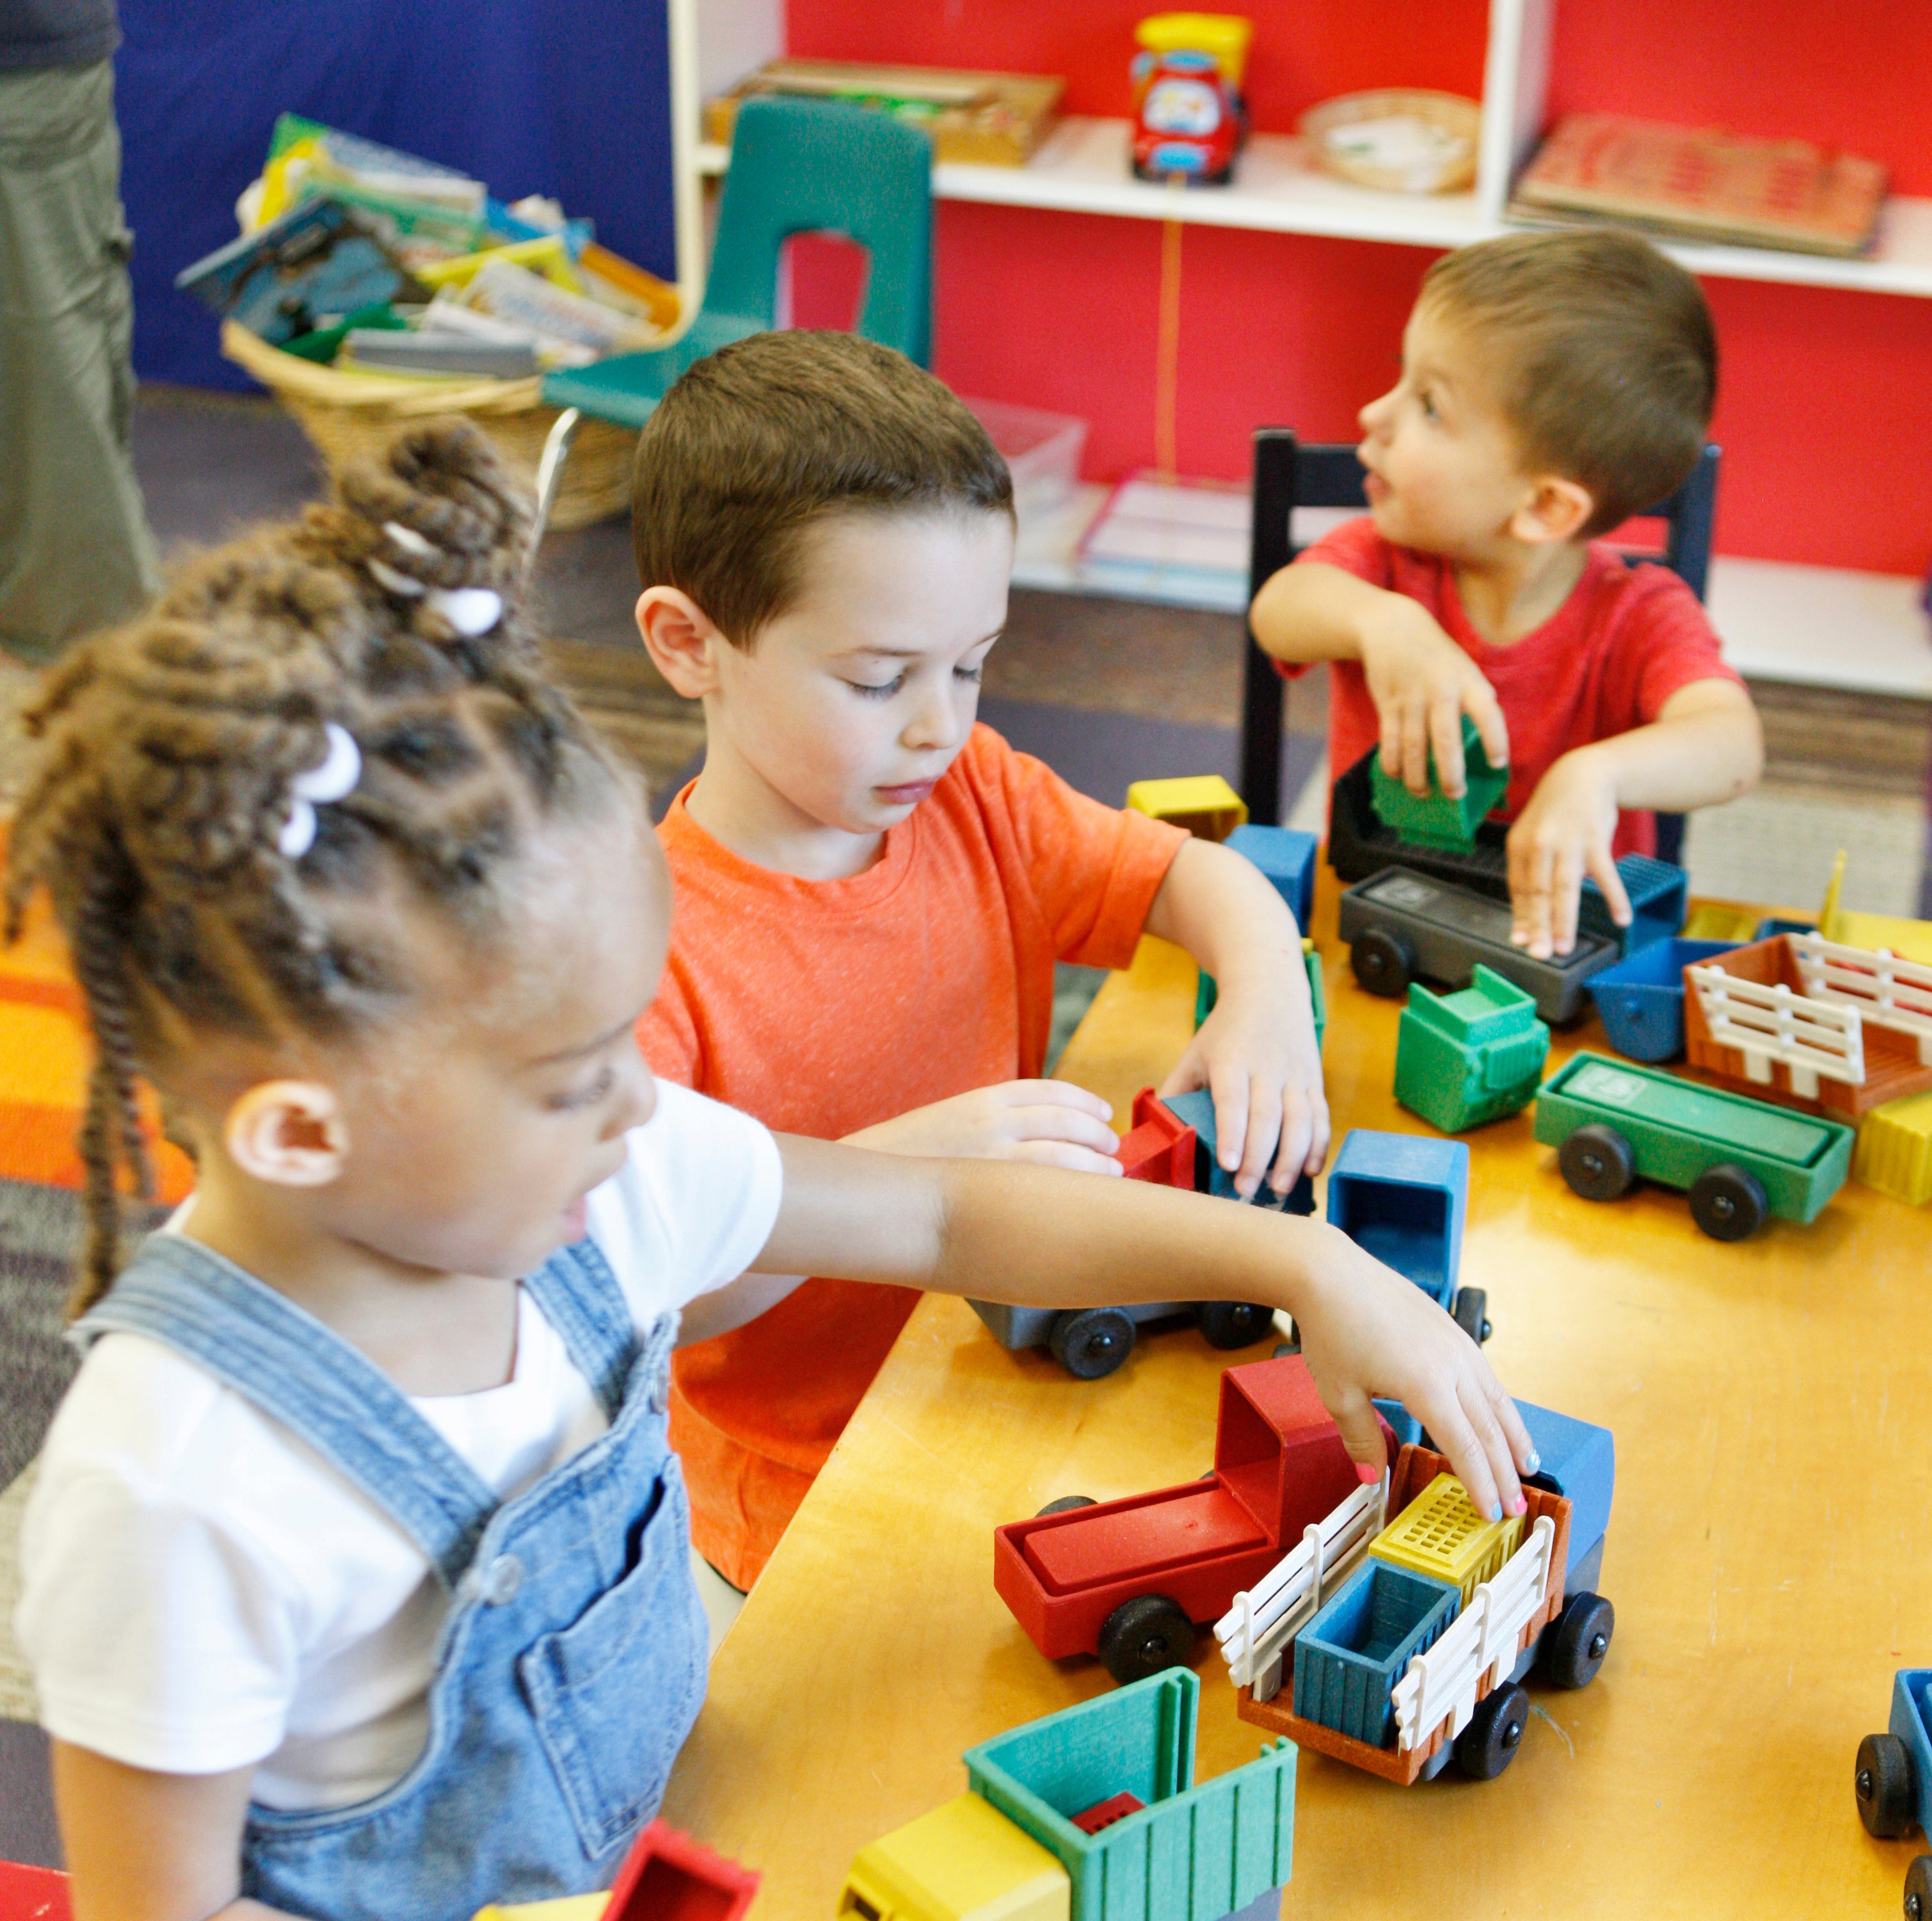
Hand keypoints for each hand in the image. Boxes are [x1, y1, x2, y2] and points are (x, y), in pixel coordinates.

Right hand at [844, 1081, 1121, 1175]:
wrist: (866, 1180)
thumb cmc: (903, 1157)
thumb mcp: (947, 1121)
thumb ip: (986, 1125)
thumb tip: (1029, 1139)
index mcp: (982, 1098)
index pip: (1049, 1090)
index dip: (1082, 1100)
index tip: (1102, 1112)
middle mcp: (994, 1121)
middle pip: (1065, 1120)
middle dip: (1096, 1133)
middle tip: (1113, 1146)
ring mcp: (996, 1157)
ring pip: (1065, 1155)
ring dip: (1095, 1163)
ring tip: (1112, 1172)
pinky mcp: (994, 1191)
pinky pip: (1048, 1187)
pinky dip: (1076, 1188)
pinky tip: (1088, 1198)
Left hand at [1158, 984, 1328, 1200]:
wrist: (1269, 989)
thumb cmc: (1224, 1031)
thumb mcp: (1195, 1053)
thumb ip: (1177, 1091)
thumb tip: (1159, 1133)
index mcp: (1230, 1059)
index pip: (1233, 1100)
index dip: (1232, 1133)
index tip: (1227, 1164)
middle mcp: (1266, 1066)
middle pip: (1267, 1116)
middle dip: (1258, 1157)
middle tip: (1245, 1190)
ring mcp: (1295, 1074)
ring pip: (1300, 1119)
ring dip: (1291, 1157)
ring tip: (1277, 1188)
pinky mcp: (1315, 1080)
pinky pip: (1321, 1116)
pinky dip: (1318, 1145)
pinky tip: (1309, 1170)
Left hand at [1291, 1224, 1533, 1523]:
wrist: (1330, 1273)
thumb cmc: (1332, 1329)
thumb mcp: (1340, 1394)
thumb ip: (1362, 1439)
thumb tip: (1372, 1476)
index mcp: (1426, 1386)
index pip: (1464, 1449)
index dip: (1481, 1485)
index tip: (1491, 1513)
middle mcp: (1452, 1365)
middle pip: (1489, 1430)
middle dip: (1505, 1473)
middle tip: (1516, 1506)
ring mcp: (1457, 1344)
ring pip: (1497, 1401)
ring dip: (1515, 1438)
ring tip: (1528, 1467)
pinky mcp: (1452, 1330)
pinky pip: (1487, 1376)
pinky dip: (1501, 1405)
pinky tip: (1502, 1417)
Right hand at [1358, 599, 1509, 796]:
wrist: (1394, 629)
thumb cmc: (1439, 659)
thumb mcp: (1465, 671)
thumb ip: (1475, 703)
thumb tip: (1486, 747)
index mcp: (1468, 683)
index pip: (1488, 714)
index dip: (1495, 740)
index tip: (1497, 763)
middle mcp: (1441, 691)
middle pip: (1446, 739)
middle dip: (1451, 774)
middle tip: (1455, 795)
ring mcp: (1412, 698)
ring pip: (1413, 748)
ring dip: (1418, 777)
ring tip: (1423, 793)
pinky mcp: (1387, 704)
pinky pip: (1389, 742)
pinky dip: (1393, 764)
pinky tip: (1398, 776)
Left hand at [1506, 747, 1629, 958]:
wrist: (1582, 775)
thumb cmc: (1555, 816)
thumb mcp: (1533, 838)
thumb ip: (1531, 874)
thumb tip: (1528, 917)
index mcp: (1520, 847)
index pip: (1520, 890)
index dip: (1522, 917)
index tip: (1521, 943)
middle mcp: (1539, 844)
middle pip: (1539, 892)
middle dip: (1538, 926)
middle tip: (1540, 954)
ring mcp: (1567, 841)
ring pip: (1565, 887)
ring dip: (1565, 920)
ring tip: (1565, 947)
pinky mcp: (1595, 838)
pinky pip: (1605, 873)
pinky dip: (1615, 897)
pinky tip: (1622, 918)